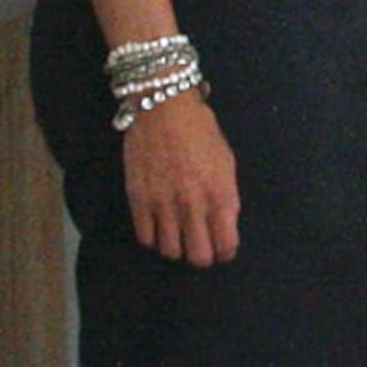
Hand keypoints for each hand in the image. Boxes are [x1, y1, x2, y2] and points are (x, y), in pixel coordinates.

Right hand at [123, 91, 239, 265]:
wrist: (164, 109)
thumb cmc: (200, 131)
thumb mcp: (226, 162)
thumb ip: (226, 196)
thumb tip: (224, 224)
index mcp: (221, 195)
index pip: (226, 245)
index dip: (225, 253)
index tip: (222, 250)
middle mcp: (193, 205)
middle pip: (198, 257)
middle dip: (202, 256)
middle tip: (199, 246)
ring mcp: (164, 204)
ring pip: (171, 252)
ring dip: (176, 248)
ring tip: (178, 236)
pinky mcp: (139, 200)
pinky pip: (145, 238)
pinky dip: (153, 238)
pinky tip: (158, 228)